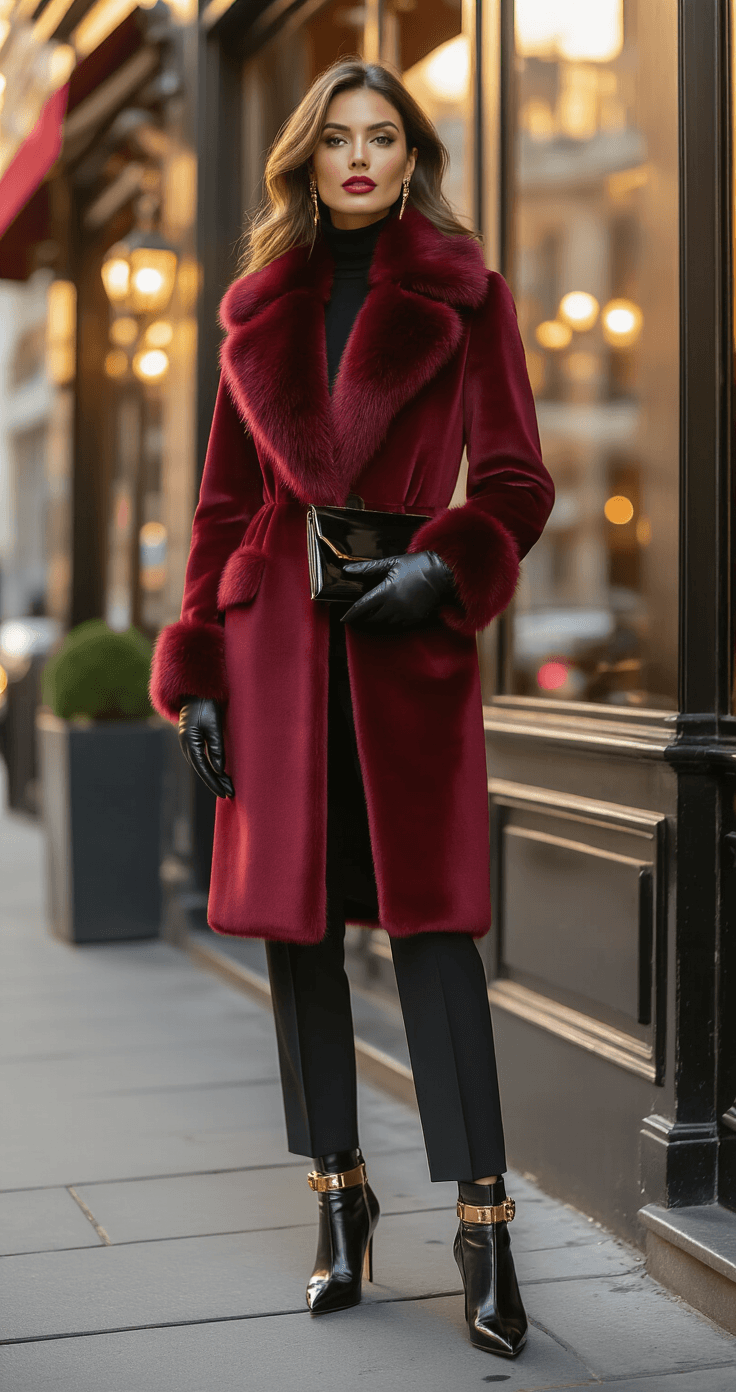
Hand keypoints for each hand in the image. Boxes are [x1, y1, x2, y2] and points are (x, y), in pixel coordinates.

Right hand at [178, 697, 233, 798]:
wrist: (197, 691)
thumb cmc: (207, 705)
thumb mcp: (214, 725)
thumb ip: (216, 747)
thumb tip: (218, 769)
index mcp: (189, 742)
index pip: (203, 768)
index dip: (214, 782)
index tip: (225, 792)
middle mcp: (186, 745)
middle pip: (201, 769)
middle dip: (215, 782)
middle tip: (230, 794)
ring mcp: (187, 743)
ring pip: (200, 765)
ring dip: (213, 776)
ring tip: (227, 786)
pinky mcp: (192, 740)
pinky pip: (200, 759)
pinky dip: (210, 767)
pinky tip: (219, 773)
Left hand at [341, 551, 455, 630]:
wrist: (443, 573)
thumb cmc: (416, 565)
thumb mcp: (391, 563)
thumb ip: (368, 568)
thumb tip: (348, 569)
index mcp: (386, 591)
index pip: (362, 606)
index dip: (351, 613)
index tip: (343, 618)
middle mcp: (394, 606)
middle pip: (372, 617)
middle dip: (364, 617)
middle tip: (358, 615)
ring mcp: (405, 614)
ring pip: (384, 622)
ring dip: (377, 618)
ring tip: (373, 613)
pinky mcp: (415, 618)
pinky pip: (398, 624)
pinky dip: (391, 620)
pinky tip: (390, 613)